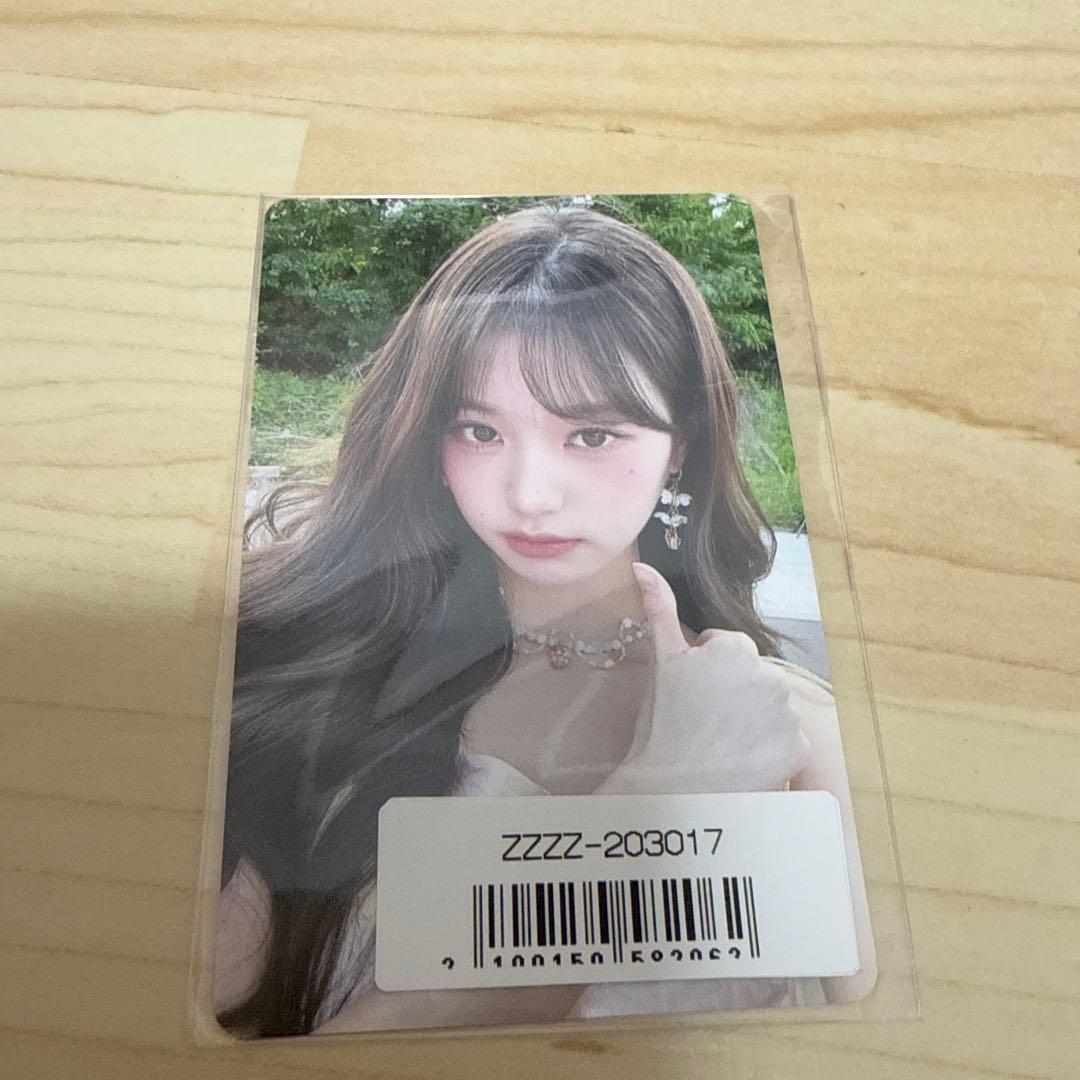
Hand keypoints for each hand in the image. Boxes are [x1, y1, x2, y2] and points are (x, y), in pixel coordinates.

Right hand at [597, 563, 810, 794]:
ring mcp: (788, 713)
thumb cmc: (662, 724)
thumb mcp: (661, 662)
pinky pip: (787, 742)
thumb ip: (658, 607)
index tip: (691, 695)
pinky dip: (770, 751)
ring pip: (772, 709)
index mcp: (736, 649)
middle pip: (752, 678)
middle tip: (703, 720)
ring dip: (753, 721)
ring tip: (721, 742)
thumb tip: (642, 566)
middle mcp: (770, 674)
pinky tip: (741, 760)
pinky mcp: (799, 749)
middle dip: (733, 693)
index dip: (706, 672)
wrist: (673, 790)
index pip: (728, 651)